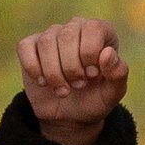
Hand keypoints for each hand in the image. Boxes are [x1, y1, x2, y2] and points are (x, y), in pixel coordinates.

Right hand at [18, 16, 128, 144]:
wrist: (70, 116)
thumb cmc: (94, 99)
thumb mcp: (112, 93)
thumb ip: (118, 74)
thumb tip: (107, 53)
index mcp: (100, 32)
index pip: (93, 28)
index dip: (90, 54)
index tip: (92, 75)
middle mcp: (76, 28)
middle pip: (67, 35)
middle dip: (71, 68)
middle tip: (78, 85)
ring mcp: (51, 35)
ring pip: (46, 43)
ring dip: (54, 73)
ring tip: (63, 90)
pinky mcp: (30, 47)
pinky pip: (25, 48)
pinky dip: (33, 69)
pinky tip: (43, 82)